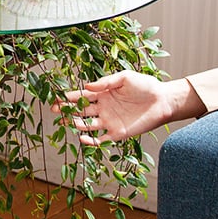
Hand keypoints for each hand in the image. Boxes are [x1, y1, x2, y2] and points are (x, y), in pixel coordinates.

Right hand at [51, 71, 204, 145]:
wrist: (163, 101)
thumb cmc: (146, 86)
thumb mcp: (125, 77)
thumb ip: (106, 82)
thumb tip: (87, 86)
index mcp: (103, 94)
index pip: (81, 96)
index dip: (68, 98)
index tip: (56, 98)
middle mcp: (103, 108)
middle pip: (80, 111)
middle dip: (66, 111)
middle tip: (55, 111)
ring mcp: (109, 121)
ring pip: (86, 125)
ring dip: (76, 124)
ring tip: (68, 122)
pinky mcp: (117, 133)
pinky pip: (100, 140)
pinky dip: (90, 141)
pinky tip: (82, 138)